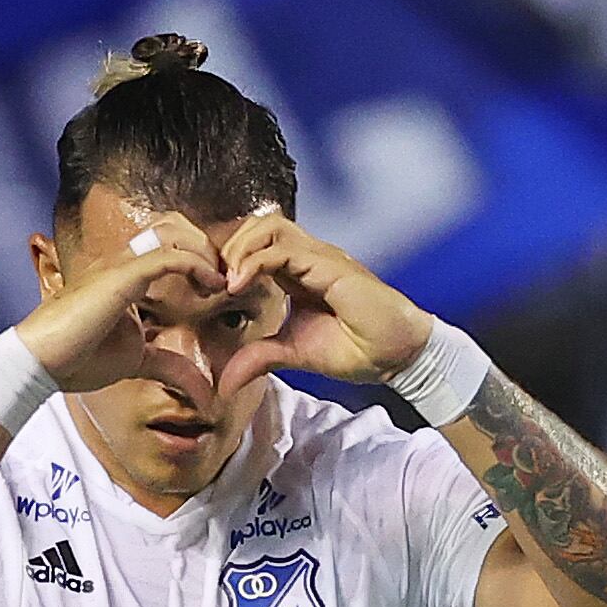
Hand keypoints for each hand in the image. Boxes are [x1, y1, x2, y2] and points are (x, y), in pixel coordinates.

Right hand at [14, 213, 226, 405]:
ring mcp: (120, 266)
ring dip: (206, 255)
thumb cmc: (76, 358)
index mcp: (124, 277)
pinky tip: (213, 285)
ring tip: (224, 280)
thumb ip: (167, 364)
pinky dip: (196, 266)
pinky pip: (167, 258)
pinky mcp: (120, 277)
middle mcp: (122, 263)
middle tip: (229, 278)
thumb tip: (199, 387)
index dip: (198, 261)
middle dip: (206, 249)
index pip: (167, 250)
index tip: (222, 288)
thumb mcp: (135, 360)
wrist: (39, 362)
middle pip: (173, 232)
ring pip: (174, 237)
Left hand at [213, 212, 434, 399]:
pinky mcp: (329, 265)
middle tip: (213, 283)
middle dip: (228, 248)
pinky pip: (282, 249)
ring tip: (227, 282)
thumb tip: (227, 381)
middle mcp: (308, 257)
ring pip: (268, 226)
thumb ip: (260, 357)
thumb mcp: (294, 353)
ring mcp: (320, 257)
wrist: (396, 356)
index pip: (256, 244)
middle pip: (258, 225)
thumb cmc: (355, 349)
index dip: (228, 260)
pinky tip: (239, 286)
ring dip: (239, 249)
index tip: (210, 291)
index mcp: (298, 271)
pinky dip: (253, 262)